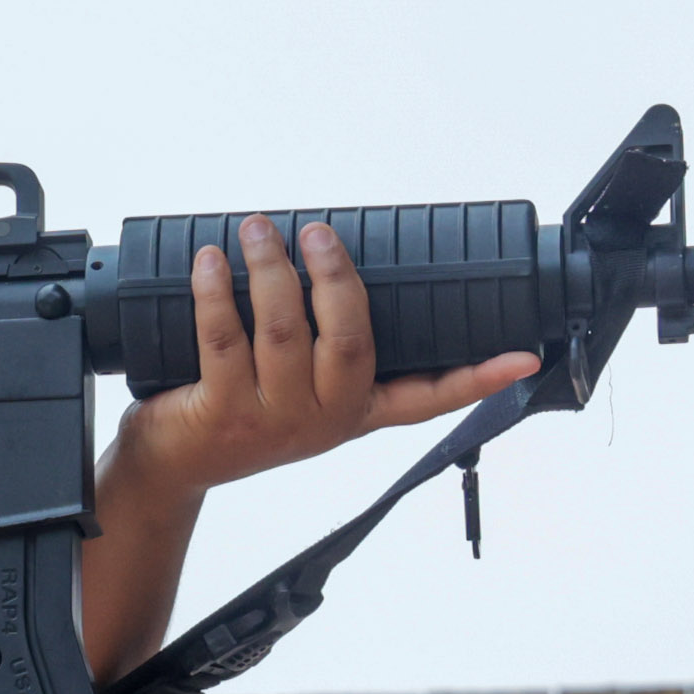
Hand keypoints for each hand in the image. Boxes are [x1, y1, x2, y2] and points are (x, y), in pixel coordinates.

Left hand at [121, 215, 540, 496]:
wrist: (170, 466)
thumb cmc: (233, 409)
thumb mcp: (292, 387)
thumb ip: (321, 344)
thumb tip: (325, 253)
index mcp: (352, 412)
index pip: (426, 398)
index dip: (476, 377)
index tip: (523, 358)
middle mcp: (322, 420)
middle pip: (350, 338)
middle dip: (335, 273)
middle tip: (316, 230)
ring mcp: (273, 421)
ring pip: (284, 329)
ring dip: (270, 266)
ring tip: (257, 228)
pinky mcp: (222, 414)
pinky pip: (223, 338)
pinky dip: (215, 291)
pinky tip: (209, 262)